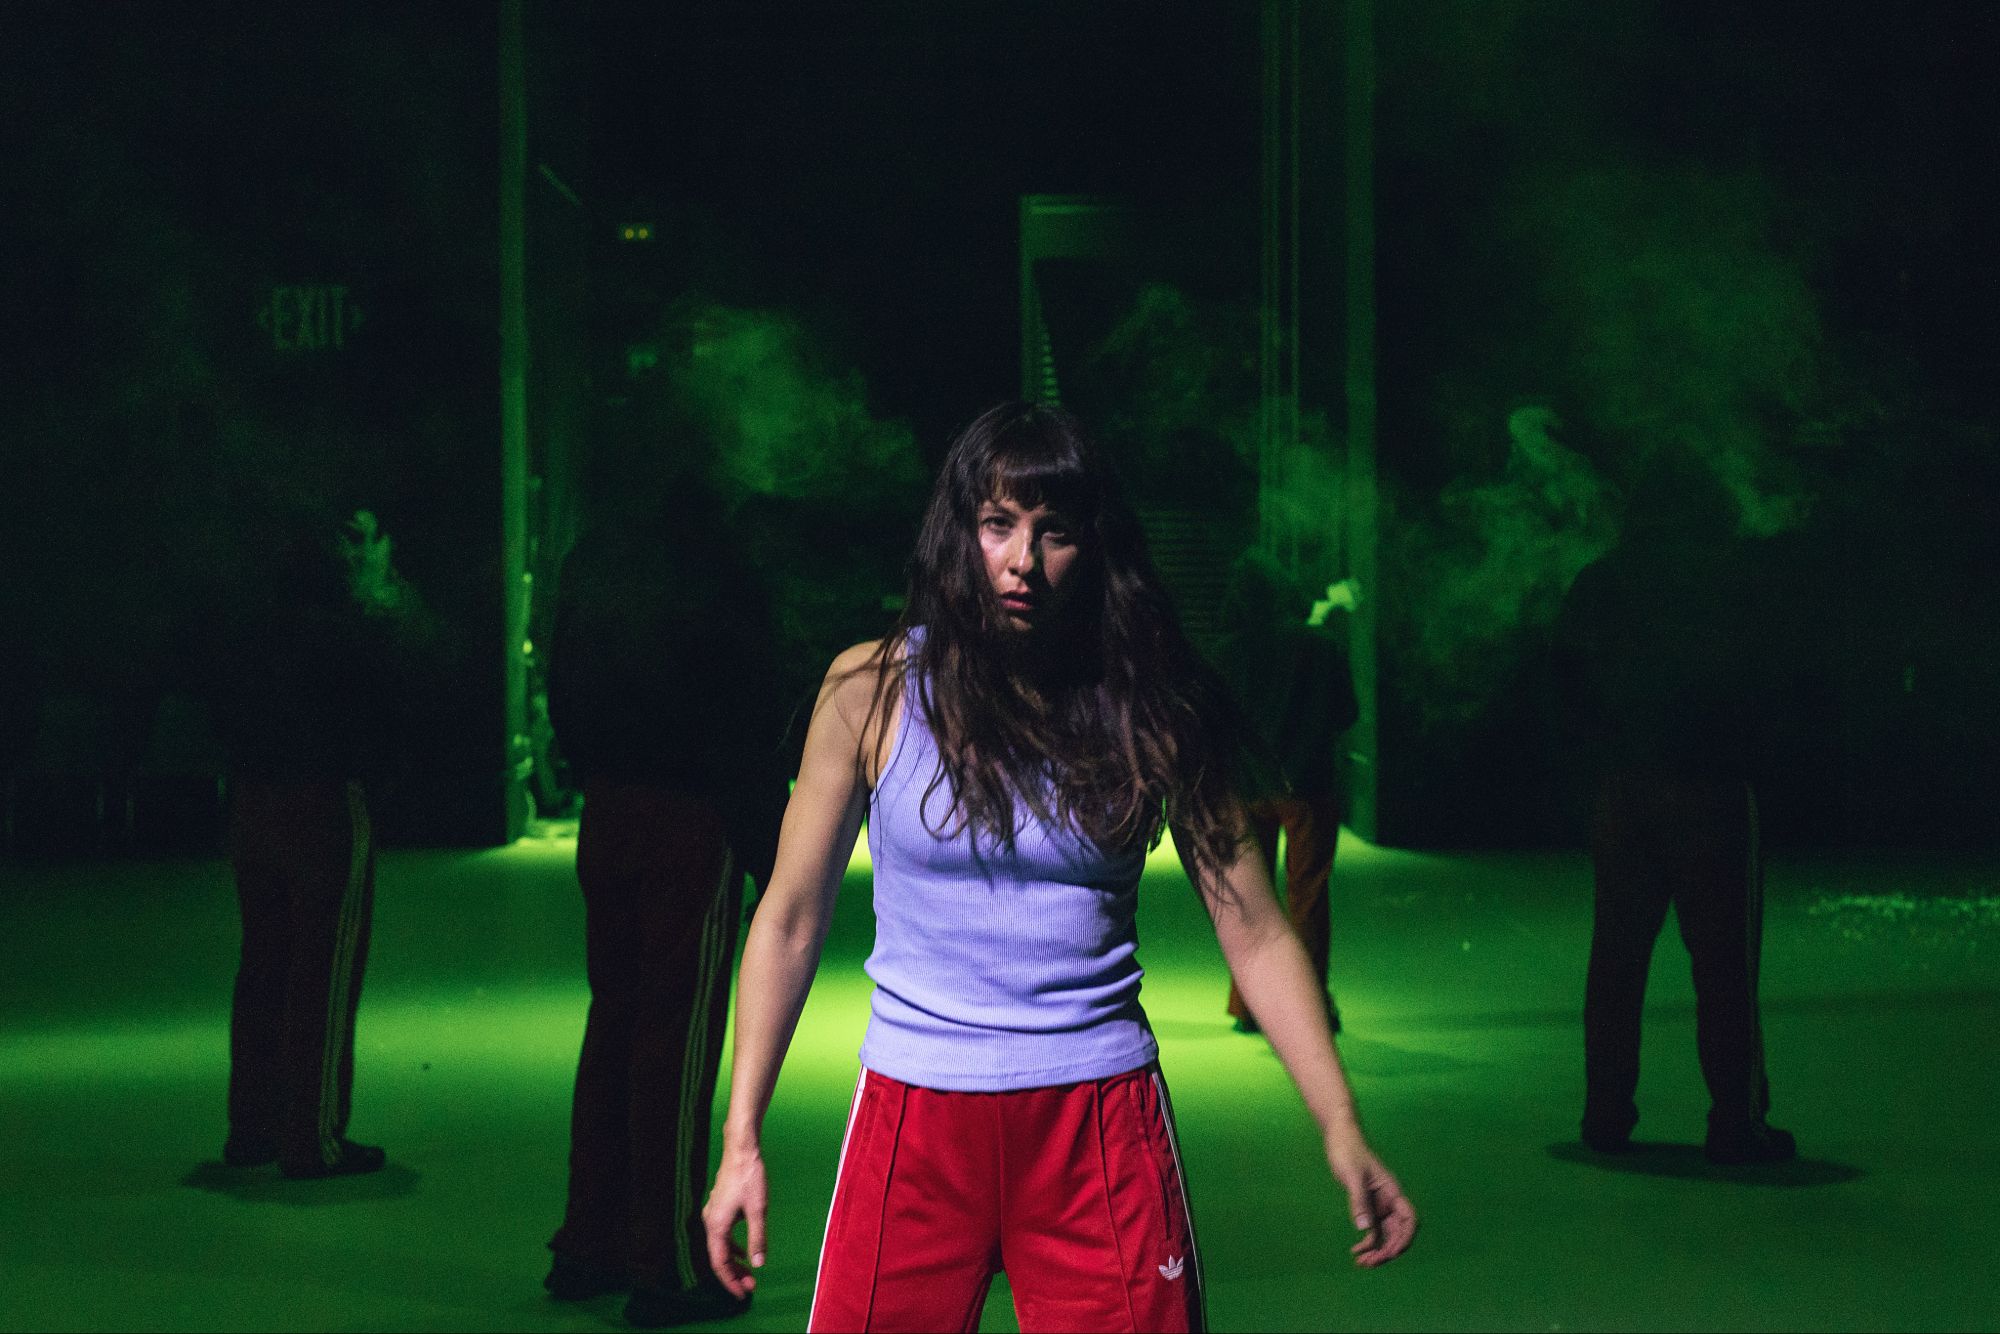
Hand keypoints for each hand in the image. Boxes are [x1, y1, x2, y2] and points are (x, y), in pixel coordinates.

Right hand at [702, 1142, 768, 1298]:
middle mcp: (710, 1221)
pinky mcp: (720, 1207)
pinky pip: (723, 1235)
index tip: (744, 1294)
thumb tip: (759, 1264)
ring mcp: (714, 1213)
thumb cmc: (750, 1177)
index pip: (720, 1263)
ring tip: (750, 1274)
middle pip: (719, 1257)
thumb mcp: (758, 1210)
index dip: (731, 1281)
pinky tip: (745, 1252)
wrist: (741, 1149)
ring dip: (734, 1261)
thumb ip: (758, 1238)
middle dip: (734, 1274)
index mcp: (716, 1225)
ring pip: (721, 1246)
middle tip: (751, 1287)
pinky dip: (733, 1247)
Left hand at [1325, 1134, 1416, 1266]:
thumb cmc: (1348, 1151)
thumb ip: (1358, 1201)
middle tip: (1370, 1262)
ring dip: (1377, 1250)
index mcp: (1392, 1191)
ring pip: (1385, 1234)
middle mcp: (1389, 1200)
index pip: (1409, 1218)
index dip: (1405, 1237)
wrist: (1340, 1137)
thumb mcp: (1352, 1175)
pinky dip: (1367, 1243)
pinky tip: (1356, 1251)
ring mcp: (1379, 1205)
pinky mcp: (1368, 1206)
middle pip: (1398, 1232)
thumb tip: (1363, 1229)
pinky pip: (1373, 1230)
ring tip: (1362, 1263)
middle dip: (1388, 1250)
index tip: (1391, 1252)